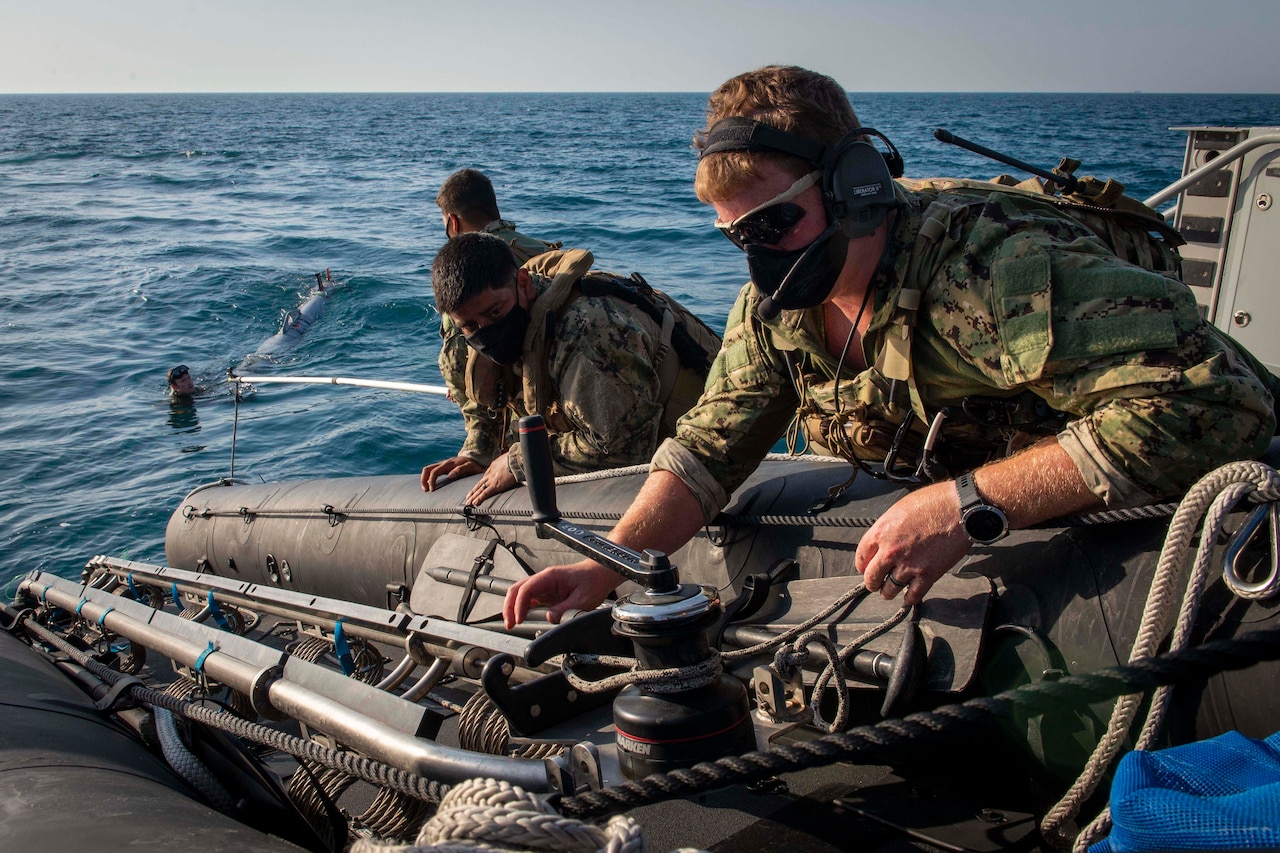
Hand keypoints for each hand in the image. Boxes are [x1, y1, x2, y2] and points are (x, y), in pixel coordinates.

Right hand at [421, 456, 481, 491]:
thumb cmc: (473, 464)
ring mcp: (442, 465)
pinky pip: (432, 471)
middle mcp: (443, 463)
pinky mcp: (443, 467)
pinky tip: (430, 485)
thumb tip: (450, 475)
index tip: (432, 490)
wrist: (475, 458)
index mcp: (448, 464)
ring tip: (426, 489)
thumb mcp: (470, 467)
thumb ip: (461, 470)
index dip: (431, 481)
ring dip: (424, 479)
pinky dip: (428, 478)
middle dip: (424, 480)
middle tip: (426, 490)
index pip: (434, 472)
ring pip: (428, 469)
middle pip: (427, 469)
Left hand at [465, 452, 517, 505]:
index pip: (486, 476)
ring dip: (473, 497)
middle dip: (473, 491)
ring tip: (468, 502)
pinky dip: (479, 499)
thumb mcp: (509, 459)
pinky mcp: (495, 485)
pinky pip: (485, 493)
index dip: (481, 483)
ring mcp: (492, 480)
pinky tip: (474, 504)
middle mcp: (490, 473)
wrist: (516, 459)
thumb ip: (507, 463)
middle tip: (468, 497)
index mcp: (494, 466)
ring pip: (480, 489)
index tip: (478, 487)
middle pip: (480, 483)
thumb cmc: (516, 458)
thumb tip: (511, 465)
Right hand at [503, 561, 619, 627]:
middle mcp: (544, 579)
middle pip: (517, 589)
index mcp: (550, 576)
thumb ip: (566, 609)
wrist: (601, 574)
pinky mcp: (547, 593)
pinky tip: (521, 618)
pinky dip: (522, 608)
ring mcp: (544, 586)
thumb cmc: (593, 581)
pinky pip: (529, 599)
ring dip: (513, 607)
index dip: (519, 604)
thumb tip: (550, 618)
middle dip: (510, 606)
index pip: (527, 588)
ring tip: (512, 623)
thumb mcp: (583, 599)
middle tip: (509, 624)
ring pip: (521, 594)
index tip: (519, 619)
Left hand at [854, 481, 970, 605]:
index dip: (862, 565)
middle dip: (872, 582)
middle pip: (871, 577)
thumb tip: (884, 539)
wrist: (960, 509)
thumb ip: (888, 527)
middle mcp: (891, 551)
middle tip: (874, 584)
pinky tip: (908, 596)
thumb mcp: (900, 508)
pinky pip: (913, 595)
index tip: (864, 568)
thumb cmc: (934, 502)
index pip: (861, 556)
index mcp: (881, 532)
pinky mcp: (928, 575)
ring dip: (888, 592)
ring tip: (889, 592)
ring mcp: (909, 565)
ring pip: (889, 589)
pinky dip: (909, 598)